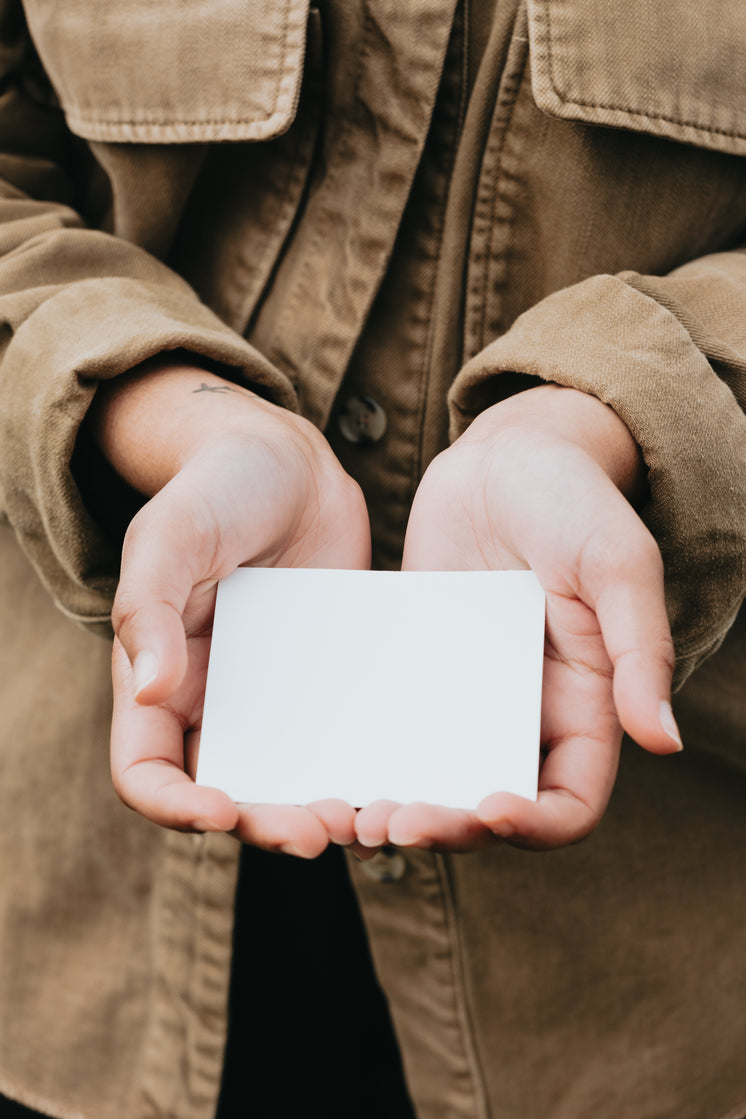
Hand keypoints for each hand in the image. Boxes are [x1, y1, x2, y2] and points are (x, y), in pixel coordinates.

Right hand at [93, 360, 371, 856]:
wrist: (290, 459)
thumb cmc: (216, 489)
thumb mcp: (172, 536)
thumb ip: (149, 606)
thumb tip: (150, 691)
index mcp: (159, 680)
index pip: (148, 772)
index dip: (174, 808)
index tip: (222, 810)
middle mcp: (216, 701)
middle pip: (229, 793)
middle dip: (265, 823)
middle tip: (318, 830)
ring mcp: (278, 696)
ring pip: (291, 778)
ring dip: (318, 809)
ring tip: (361, 817)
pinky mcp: (332, 680)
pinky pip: (344, 735)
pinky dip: (364, 763)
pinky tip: (403, 772)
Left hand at [355, 385, 680, 852]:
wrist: (501, 456)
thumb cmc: (572, 499)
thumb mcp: (617, 563)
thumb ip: (640, 649)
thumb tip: (664, 739)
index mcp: (582, 707)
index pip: (567, 802)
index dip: (533, 825)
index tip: (488, 806)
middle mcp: (520, 715)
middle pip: (485, 808)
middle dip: (444, 828)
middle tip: (392, 824)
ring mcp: (462, 696)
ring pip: (429, 779)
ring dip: (392, 809)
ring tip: (347, 814)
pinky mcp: (413, 671)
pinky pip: (387, 728)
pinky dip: (360, 757)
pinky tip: (321, 765)